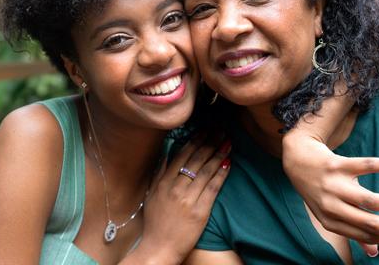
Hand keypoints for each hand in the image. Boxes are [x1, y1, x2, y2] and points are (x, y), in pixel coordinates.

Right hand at [124, 135, 231, 263]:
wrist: (159, 247)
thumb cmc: (155, 222)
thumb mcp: (151, 194)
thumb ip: (159, 173)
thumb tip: (167, 153)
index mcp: (164, 182)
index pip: (182, 155)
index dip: (196, 141)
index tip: (205, 130)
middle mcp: (176, 187)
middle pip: (197, 159)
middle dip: (210, 142)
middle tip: (221, 130)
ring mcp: (188, 199)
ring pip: (206, 171)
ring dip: (219, 154)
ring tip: (228, 142)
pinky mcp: (200, 211)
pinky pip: (213, 188)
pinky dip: (221, 174)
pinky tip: (228, 163)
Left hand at [282, 130, 378, 256]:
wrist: (296, 158)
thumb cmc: (320, 189)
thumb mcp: (329, 213)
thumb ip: (351, 231)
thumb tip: (374, 253)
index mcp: (332, 222)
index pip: (367, 236)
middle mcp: (332, 207)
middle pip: (371, 224)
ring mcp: (333, 186)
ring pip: (370, 200)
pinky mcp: (337, 165)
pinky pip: (367, 165)